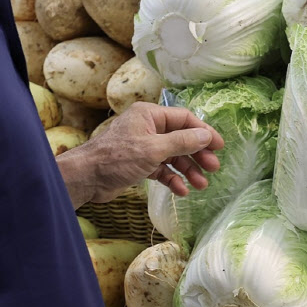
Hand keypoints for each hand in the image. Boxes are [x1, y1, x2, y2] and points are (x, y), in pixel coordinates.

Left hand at [56, 102, 223, 208]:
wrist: (87, 178)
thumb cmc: (117, 158)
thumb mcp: (154, 149)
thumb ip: (182, 141)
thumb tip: (206, 135)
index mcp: (150, 115)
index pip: (184, 119)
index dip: (204, 132)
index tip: (219, 146)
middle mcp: (148, 128)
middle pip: (181, 139)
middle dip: (198, 155)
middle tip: (213, 168)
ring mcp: (144, 147)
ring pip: (173, 156)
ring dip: (188, 170)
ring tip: (201, 185)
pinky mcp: (139, 164)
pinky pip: (162, 169)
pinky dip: (173, 179)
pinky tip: (182, 191)